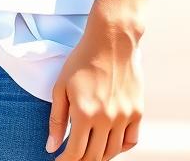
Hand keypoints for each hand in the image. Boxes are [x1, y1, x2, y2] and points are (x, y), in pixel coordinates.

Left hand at [46, 18, 143, 160]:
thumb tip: (52, 147)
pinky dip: (119, 148)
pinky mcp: (137, 112)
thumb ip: (56, 119)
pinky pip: (130, 141)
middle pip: (94, 156)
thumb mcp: (61, 86)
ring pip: (112, 152)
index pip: (75, 152)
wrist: (111, 41)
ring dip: (99, 156)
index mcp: (84, 113)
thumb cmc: (81, 61)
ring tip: (88, 151)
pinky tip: (109, 144)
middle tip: (72, 156)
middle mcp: (106, 119)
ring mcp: (124, 117)